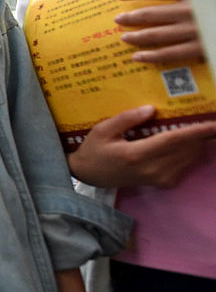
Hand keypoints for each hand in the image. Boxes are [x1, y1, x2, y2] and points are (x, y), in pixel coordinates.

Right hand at [68, 105, 215, 187]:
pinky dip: (190, 152)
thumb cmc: (94, 150)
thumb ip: (126, 119)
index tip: (212, 122)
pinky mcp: (161, 182)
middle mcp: (151, 169)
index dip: (195, 131)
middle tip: (210, 121)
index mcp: (136, 154)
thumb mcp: (102, 130)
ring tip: (203, 129)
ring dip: (198, 143)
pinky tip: (188, 142)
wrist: (88, 175)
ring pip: (188, 158)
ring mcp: (158, 178)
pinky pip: (184, 165)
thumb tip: (151, 109)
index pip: (173, 140)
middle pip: (186, 149)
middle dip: (202, 135)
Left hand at [114, 0, 204, 64]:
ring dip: (136, 37)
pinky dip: (151, 56)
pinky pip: (170, 53)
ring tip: (124, 37)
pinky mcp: (200, 48)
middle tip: (118, 19)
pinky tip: (137, 57)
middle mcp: (188, 10)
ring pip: (156, 34)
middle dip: (131, 17)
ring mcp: (194, 30)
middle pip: (150, 14)